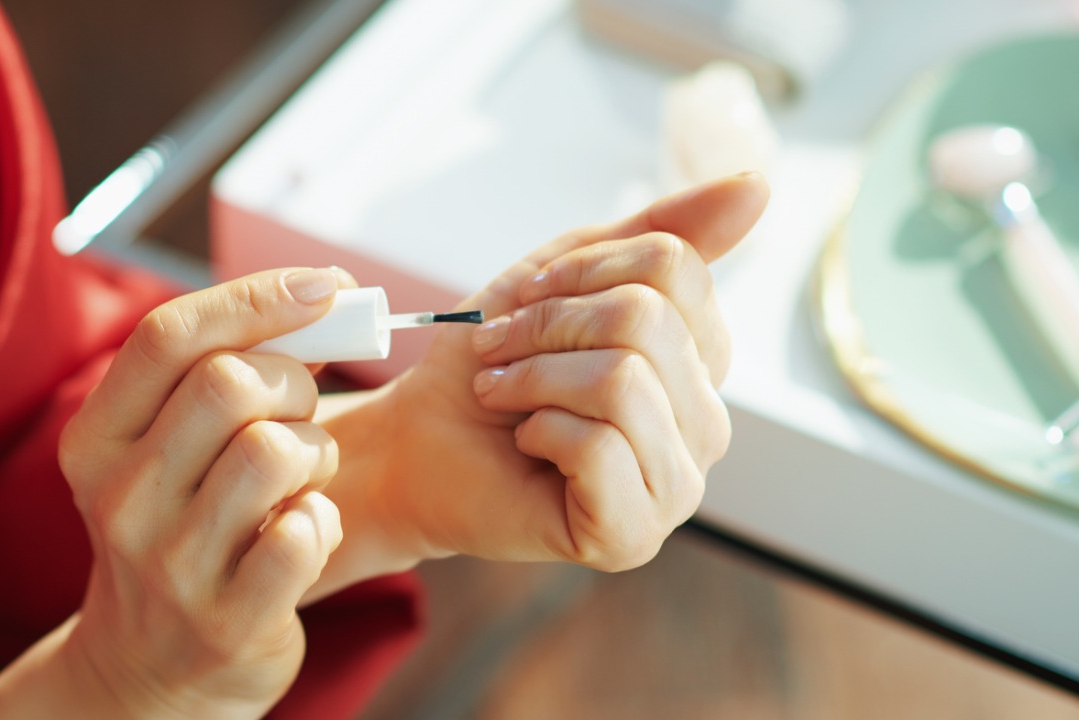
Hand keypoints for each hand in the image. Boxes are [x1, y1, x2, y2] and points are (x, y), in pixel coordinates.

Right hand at [53, 268, 346, 718]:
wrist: (151, 669)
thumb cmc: (178, 528)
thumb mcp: (163, 452)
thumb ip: (219, 374)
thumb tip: (321, 299)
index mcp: (95, 440)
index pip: (169, 335)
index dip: (258, 297)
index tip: (325, 286)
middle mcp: (120, 499)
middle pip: (231, 382)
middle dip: (295, 382)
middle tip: (300, 414)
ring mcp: (170, 566)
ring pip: (276, 451)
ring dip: (317, 454)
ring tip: (301, 481)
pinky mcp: (228, 621)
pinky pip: (307, 530)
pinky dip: (323, 520)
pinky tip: (302, 532)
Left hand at [370, 173, 768, 570]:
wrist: (420, 441)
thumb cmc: (491, 363)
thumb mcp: (563, 278)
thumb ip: (658, 235)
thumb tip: (758, 185)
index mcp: (697, 360)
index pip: (676, 269)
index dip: (583, 272)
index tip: (529, 300)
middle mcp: (704, 425)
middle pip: (649, 321)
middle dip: (548, 326)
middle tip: (501, 354)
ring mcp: (677, 486)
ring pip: (623, 381)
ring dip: (534, 377)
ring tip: (503, 396)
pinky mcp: (634, 534)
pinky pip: (599, 446)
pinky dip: (539, 429)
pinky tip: (527, 446)